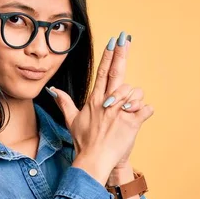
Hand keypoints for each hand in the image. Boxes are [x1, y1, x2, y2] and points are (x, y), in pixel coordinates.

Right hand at [47, 32, 153, 184]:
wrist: (94, 160)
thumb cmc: (84, 142)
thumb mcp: (71, 120)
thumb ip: (64, 102)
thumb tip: (53, 90)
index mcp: (94, 100)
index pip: (102, 72)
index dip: (108, 56)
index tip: (113, 41)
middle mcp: (107, 102)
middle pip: (117, 72)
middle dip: (121, 53)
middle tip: (124, 38)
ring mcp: (120, 111)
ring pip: (135, 92)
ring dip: (135, 100)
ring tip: (127, 112)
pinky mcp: (132, 122)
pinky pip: (146, 109)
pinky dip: (145, 112)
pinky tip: (138, 118)